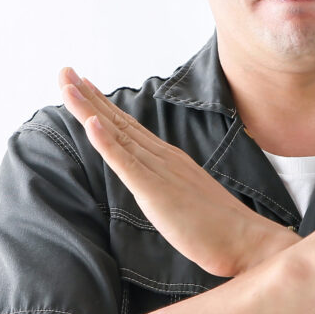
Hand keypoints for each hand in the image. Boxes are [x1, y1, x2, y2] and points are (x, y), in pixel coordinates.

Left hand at [57, 66, 279, 277]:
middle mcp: (163, 158)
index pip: (129, 128)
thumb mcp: (188, 203)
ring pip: (117, 134)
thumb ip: (172, 191)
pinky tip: (90, 124)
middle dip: (88, 96)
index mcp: (169, 161)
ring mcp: (160, 172)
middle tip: (65, 71)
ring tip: (66, 86)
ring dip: (89, 109)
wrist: (249, 242)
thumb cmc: (223, 230)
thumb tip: (160, 190)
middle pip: (118, 122)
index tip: (83, 86)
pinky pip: (127, 163)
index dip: (102, 106)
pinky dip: (107, 142)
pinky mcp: (157, 192)